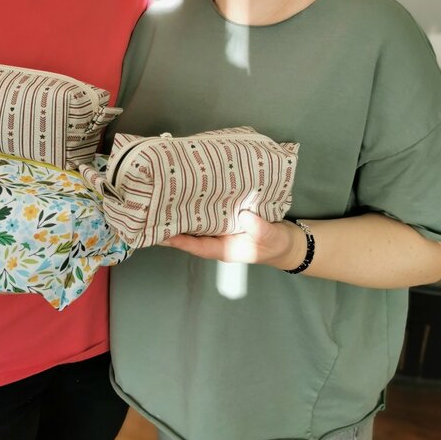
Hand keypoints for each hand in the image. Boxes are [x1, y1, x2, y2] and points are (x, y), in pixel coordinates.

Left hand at [164, 211, 303, 269]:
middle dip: (173, 225)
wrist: (286, 240)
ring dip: (182, 212)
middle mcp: (217, 239)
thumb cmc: (276, 244)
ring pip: (196, 222)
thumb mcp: (270, 237)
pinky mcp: (225, 216)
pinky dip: (198, 203)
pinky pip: (207, 211)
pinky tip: (188, 190)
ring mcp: (220, 228)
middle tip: (154, 211)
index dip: (180, 241)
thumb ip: (258, 228)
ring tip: (164, 198)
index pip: (197, 246)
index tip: (163, 235)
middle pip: (191, 234)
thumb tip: (244, 215)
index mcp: (223, 249)